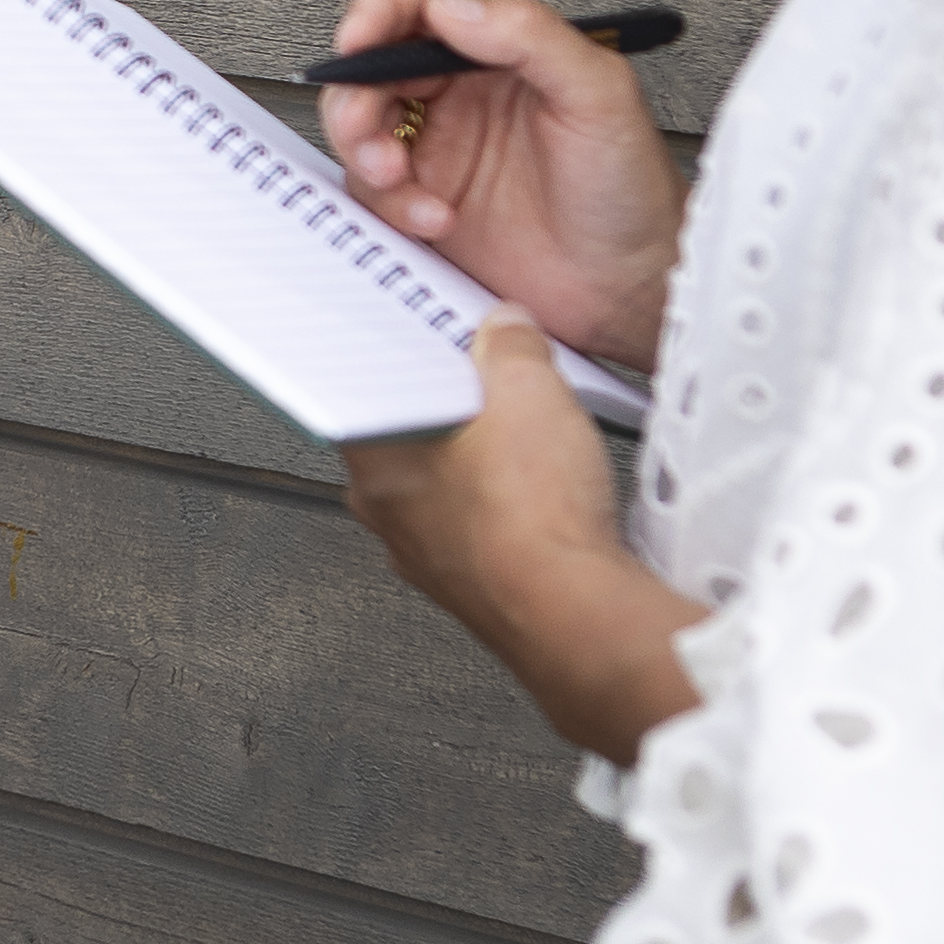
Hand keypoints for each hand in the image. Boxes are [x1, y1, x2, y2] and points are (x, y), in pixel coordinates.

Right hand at [314, 0, 685, 370]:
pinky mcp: (424, 203)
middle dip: (357, 90)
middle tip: (365, 122)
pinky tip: (435, 218)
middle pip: (376, 62)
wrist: (628, 291)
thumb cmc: (632, 193)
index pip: (426, 2)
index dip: (382, 9)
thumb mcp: (600, 94)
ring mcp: (441, 148)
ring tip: (394, 173)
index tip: (361, 36)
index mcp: (505, 49)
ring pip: (361, 123)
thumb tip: (455, 6)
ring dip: (363, 146)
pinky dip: (390, 204)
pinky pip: (373, 191)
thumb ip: (530, 35)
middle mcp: (465, 92)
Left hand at [340, 314, 706, 768]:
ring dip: (486, 464)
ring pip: (448, 489)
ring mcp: (427, 556)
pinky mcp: (472, 587)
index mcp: (370, 454)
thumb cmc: (528, 516)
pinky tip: (551, 496)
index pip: (368, 386)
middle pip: (412, 436)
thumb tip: (505, 332)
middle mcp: (386, 512)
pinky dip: (512, 512)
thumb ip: (509, 346)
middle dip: (455, 409)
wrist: (575, 611)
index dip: (408, 357)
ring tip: (537, 443)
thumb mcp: (526, 387)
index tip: (435, 341)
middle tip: (499, 387)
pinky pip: (484, 530)